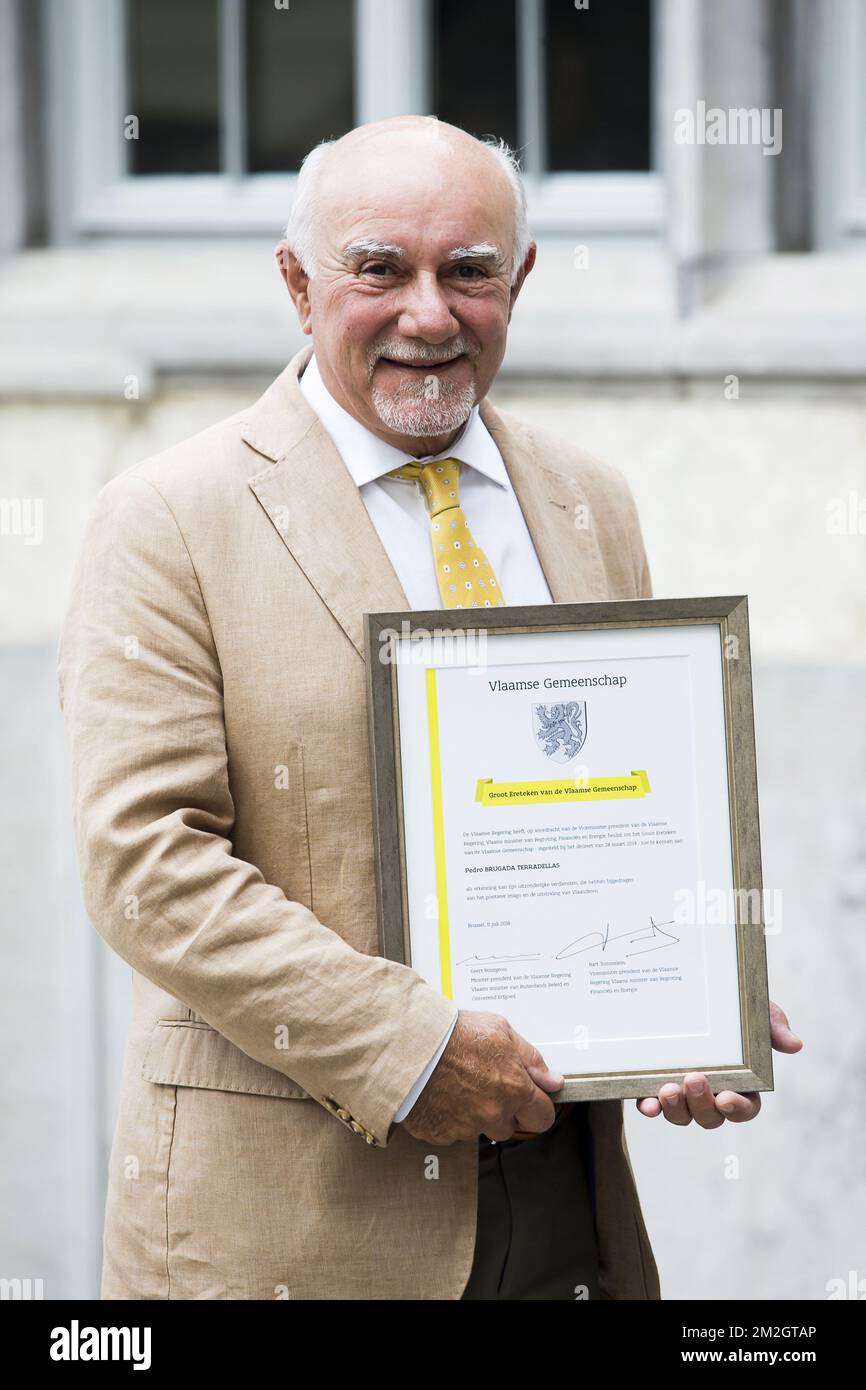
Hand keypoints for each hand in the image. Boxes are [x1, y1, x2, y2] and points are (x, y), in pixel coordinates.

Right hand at [400, 1009, 562, 1145]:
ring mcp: (465, 1128)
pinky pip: (451, 1132)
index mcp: (514, 1090)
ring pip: (479, 1129)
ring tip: (457, 1085)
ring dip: (474, 1115)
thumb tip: (552, 1080)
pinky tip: (441, 1094)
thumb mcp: (500, 1031)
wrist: (408, 1044)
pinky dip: (448, 1118)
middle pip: (509, 1127)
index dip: (538, 1107)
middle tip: (485, 1085)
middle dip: (503, 1110)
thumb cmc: (452, 1033)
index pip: (543, 1117)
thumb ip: (531, 1059)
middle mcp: (493, 1114)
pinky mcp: (440, 1134)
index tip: (531, 1101)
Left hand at [636, 1000, 802, 1127]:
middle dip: (703, 1105)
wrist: (685, 982)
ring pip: (681, 1116)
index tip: (726, 1098)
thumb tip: (795, 1045)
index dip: (737, 1109)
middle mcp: (711, 1093)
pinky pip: (652, 1104)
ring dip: (676, 1109)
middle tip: (695, 1079)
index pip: (745, 1107)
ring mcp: (682, 1092)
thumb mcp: (752, 1009)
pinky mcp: (653, 1084)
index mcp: (740, 1082)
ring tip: (668, 1088)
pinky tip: (646, 1104)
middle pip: (711, 1117)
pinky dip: (650, 1107)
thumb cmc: (729, 1004)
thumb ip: (772, 1024)